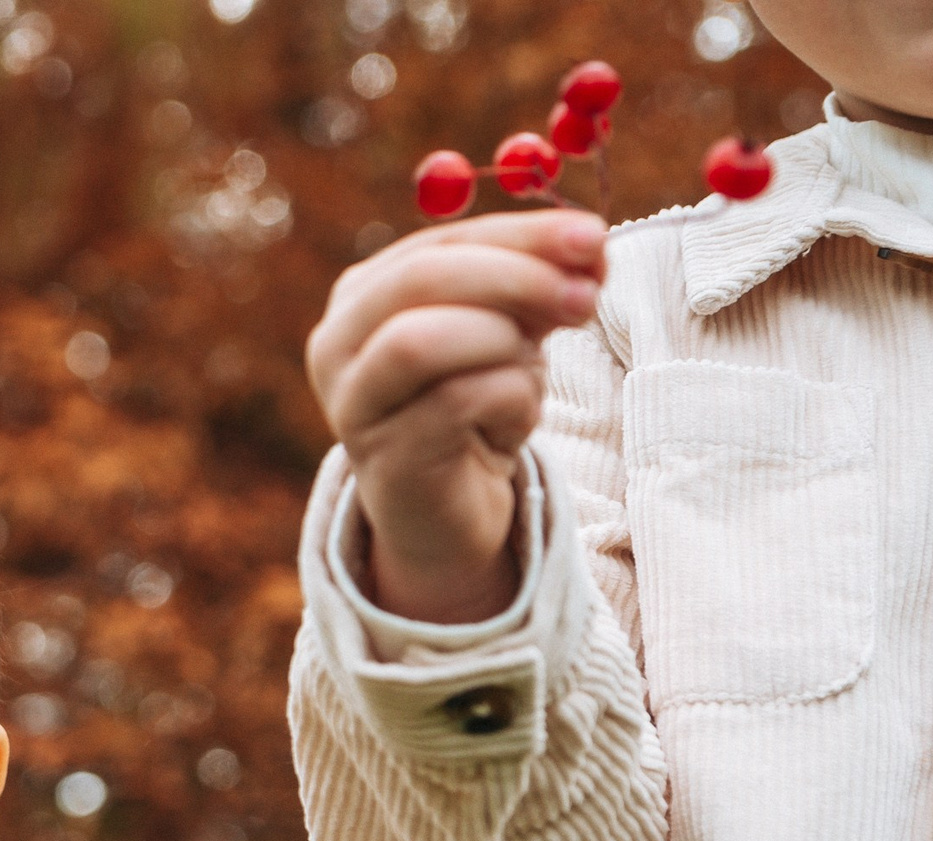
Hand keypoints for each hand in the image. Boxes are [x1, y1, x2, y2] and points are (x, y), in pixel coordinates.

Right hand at [304, 210, 606, 625]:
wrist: (446, 514)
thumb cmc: (475, 408)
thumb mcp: (509, 329)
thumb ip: (539, 282)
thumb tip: (591, 244)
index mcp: (362, 296)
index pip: (439, 241)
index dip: (519, 235)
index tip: (595, 237)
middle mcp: (338, 343)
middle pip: (421, 279)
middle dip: (514, 278)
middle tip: (584, 297)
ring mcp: (352, 403)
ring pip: (423, 341)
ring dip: (503, 347)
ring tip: (530, 374)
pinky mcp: (383, 458)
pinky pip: (459, 403)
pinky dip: (512, 403)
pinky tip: (513, 425)